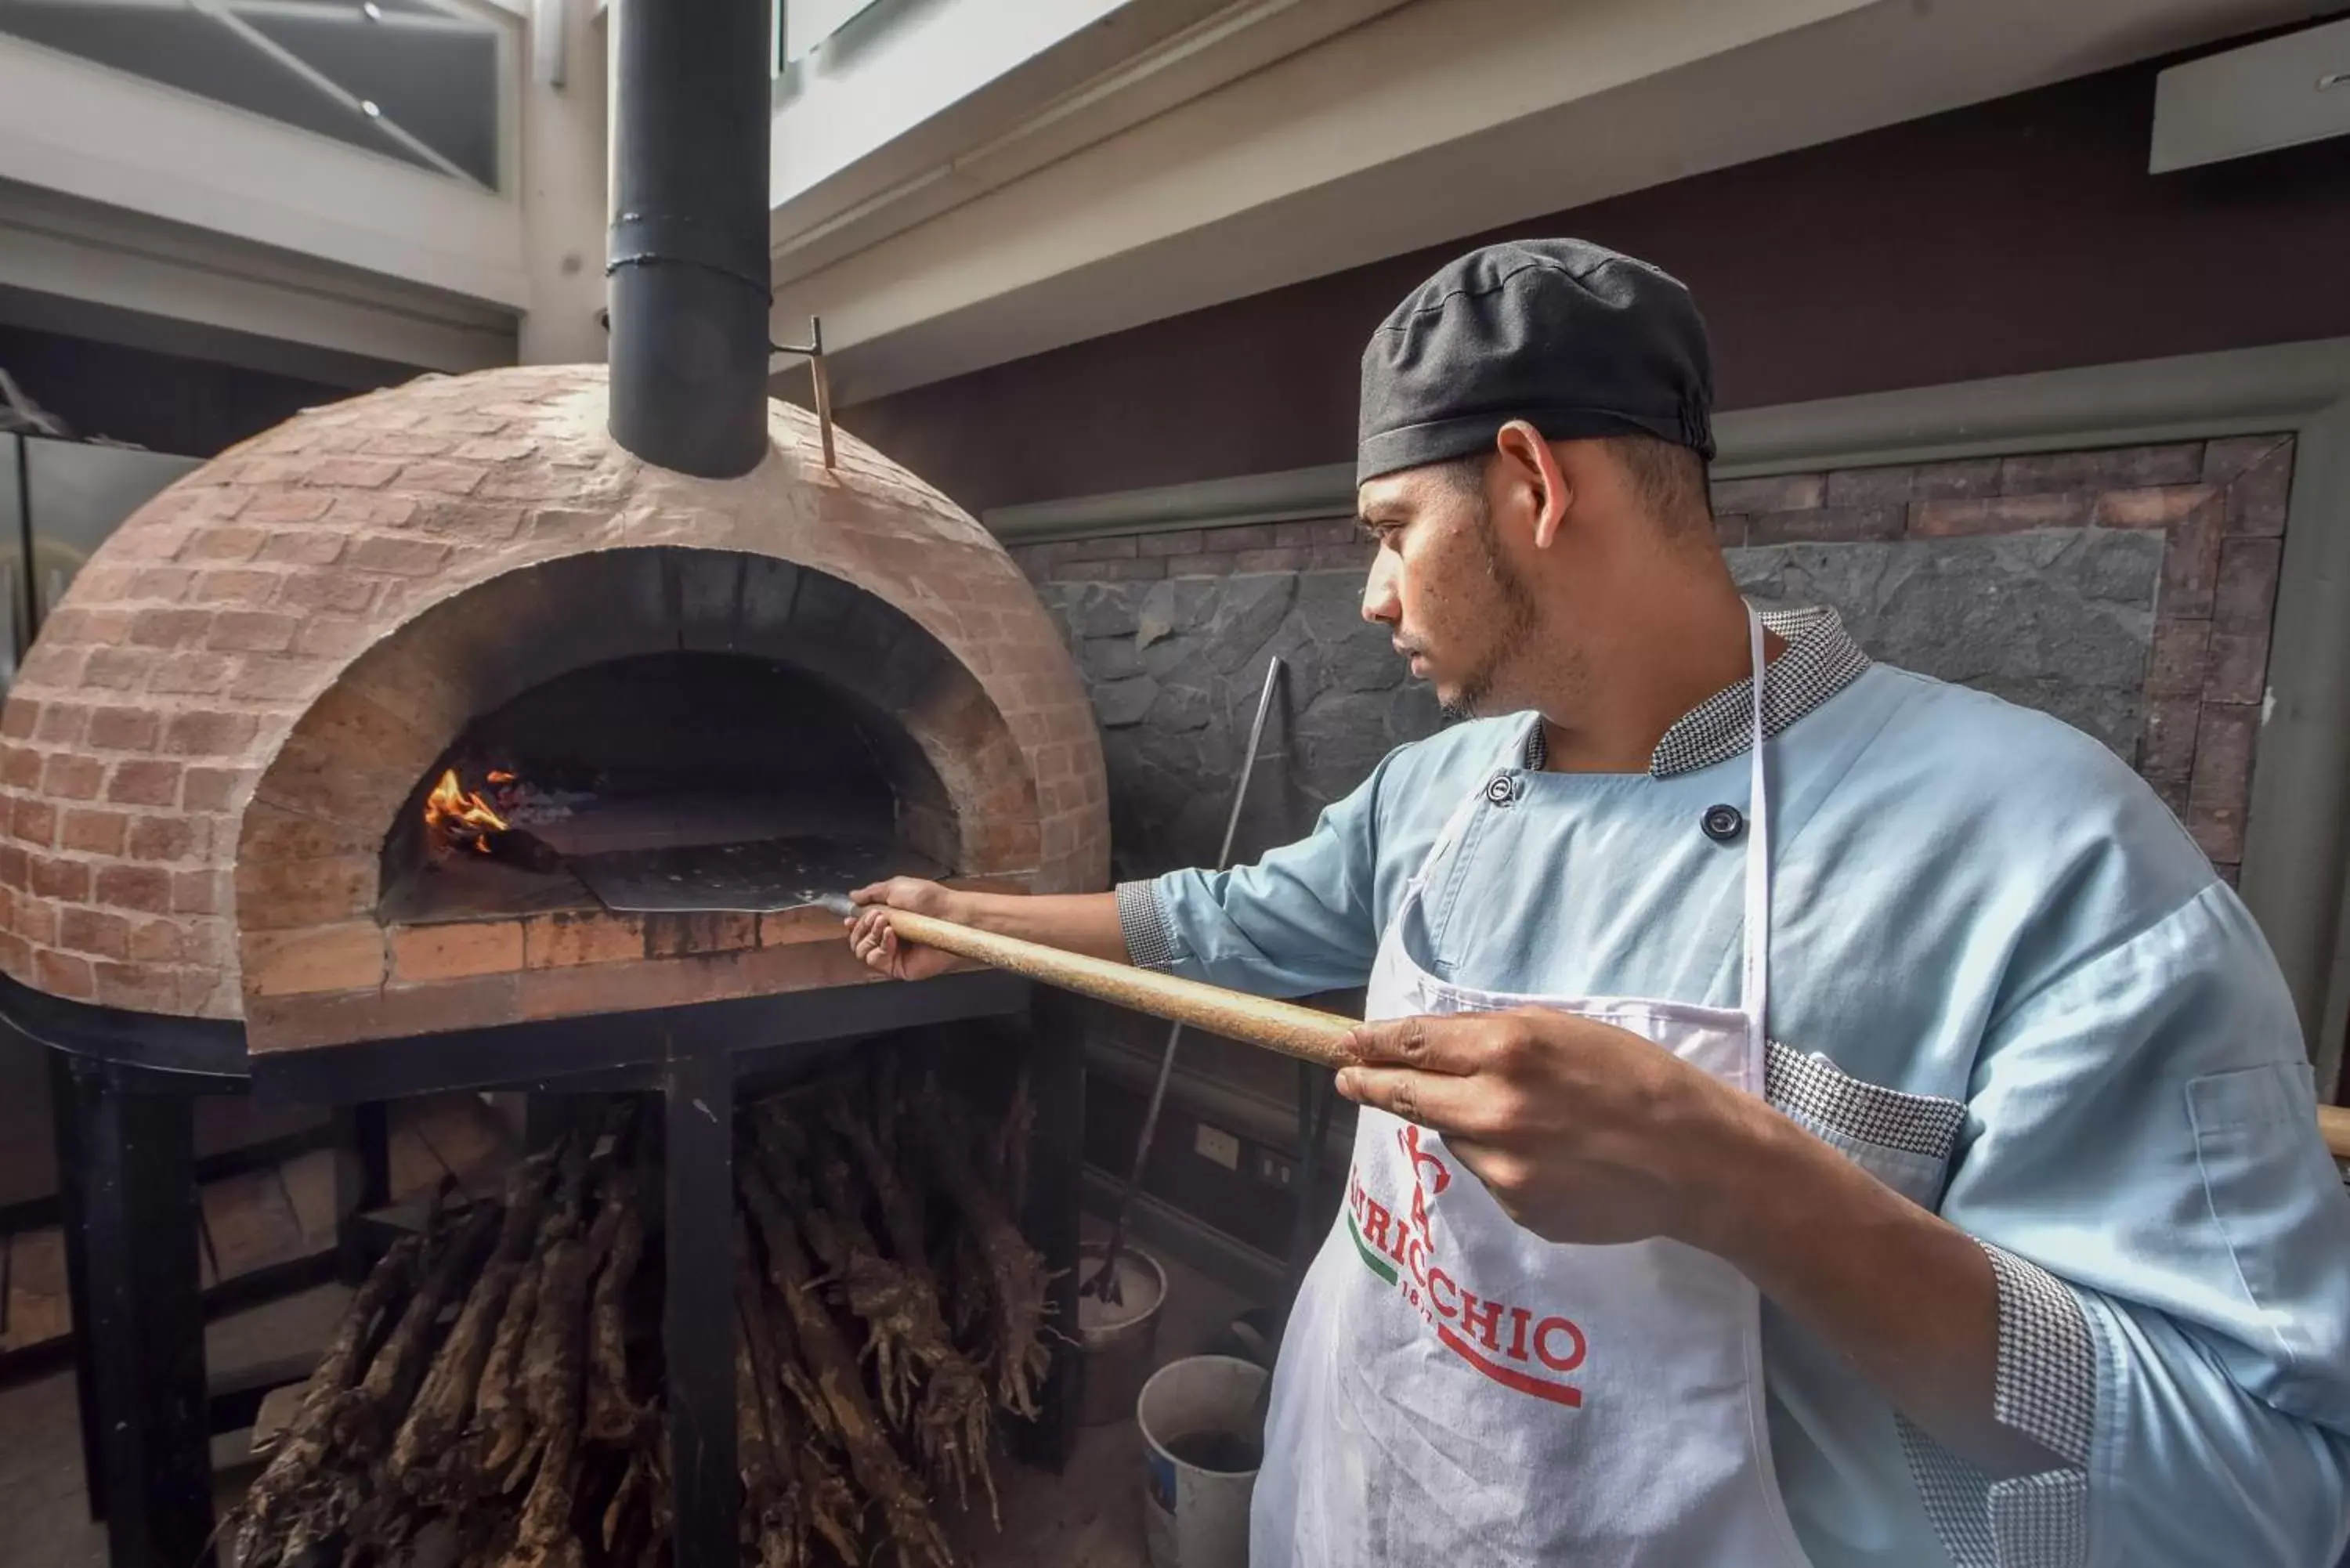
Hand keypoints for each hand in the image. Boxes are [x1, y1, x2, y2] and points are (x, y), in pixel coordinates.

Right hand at [845, 878, 965, 980]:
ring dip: (869, 936)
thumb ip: (872, 893)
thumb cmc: (929, 899)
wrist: (950, 915)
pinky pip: (877, 962)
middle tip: (877, 916)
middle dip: (861, 927)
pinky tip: (892, 936)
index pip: (860, 930)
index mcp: (887, 921)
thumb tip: (852, 896)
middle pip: (857, 942)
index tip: (850, 918)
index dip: (853, 925)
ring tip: (887, 924)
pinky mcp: (900, 968)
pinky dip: (880, 947)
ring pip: (863, 953)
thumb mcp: (896, 887)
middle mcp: (888, 940)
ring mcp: (894, 955)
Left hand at [1335, 1006, 1777, 1248]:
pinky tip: (1552, 1155)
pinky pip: (1487, 1172)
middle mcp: (1493, 1105)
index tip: (1348, 1045)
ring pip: (1452, 1134)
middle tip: (1348, 1079)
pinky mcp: (1516, 1205)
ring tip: (1526, 1118)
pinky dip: (1502, 1159)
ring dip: (1464, 1122)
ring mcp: (1501, 1163)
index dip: (1374, 1044)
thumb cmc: (1639, 1079)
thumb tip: (1432, 1045)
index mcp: (1508, 1048)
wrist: (1696, 1160)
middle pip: (1405, 1094)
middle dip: (1370, 1084)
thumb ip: (1495, 1037)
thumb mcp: (1566, 1031)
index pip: (1414, 1044)